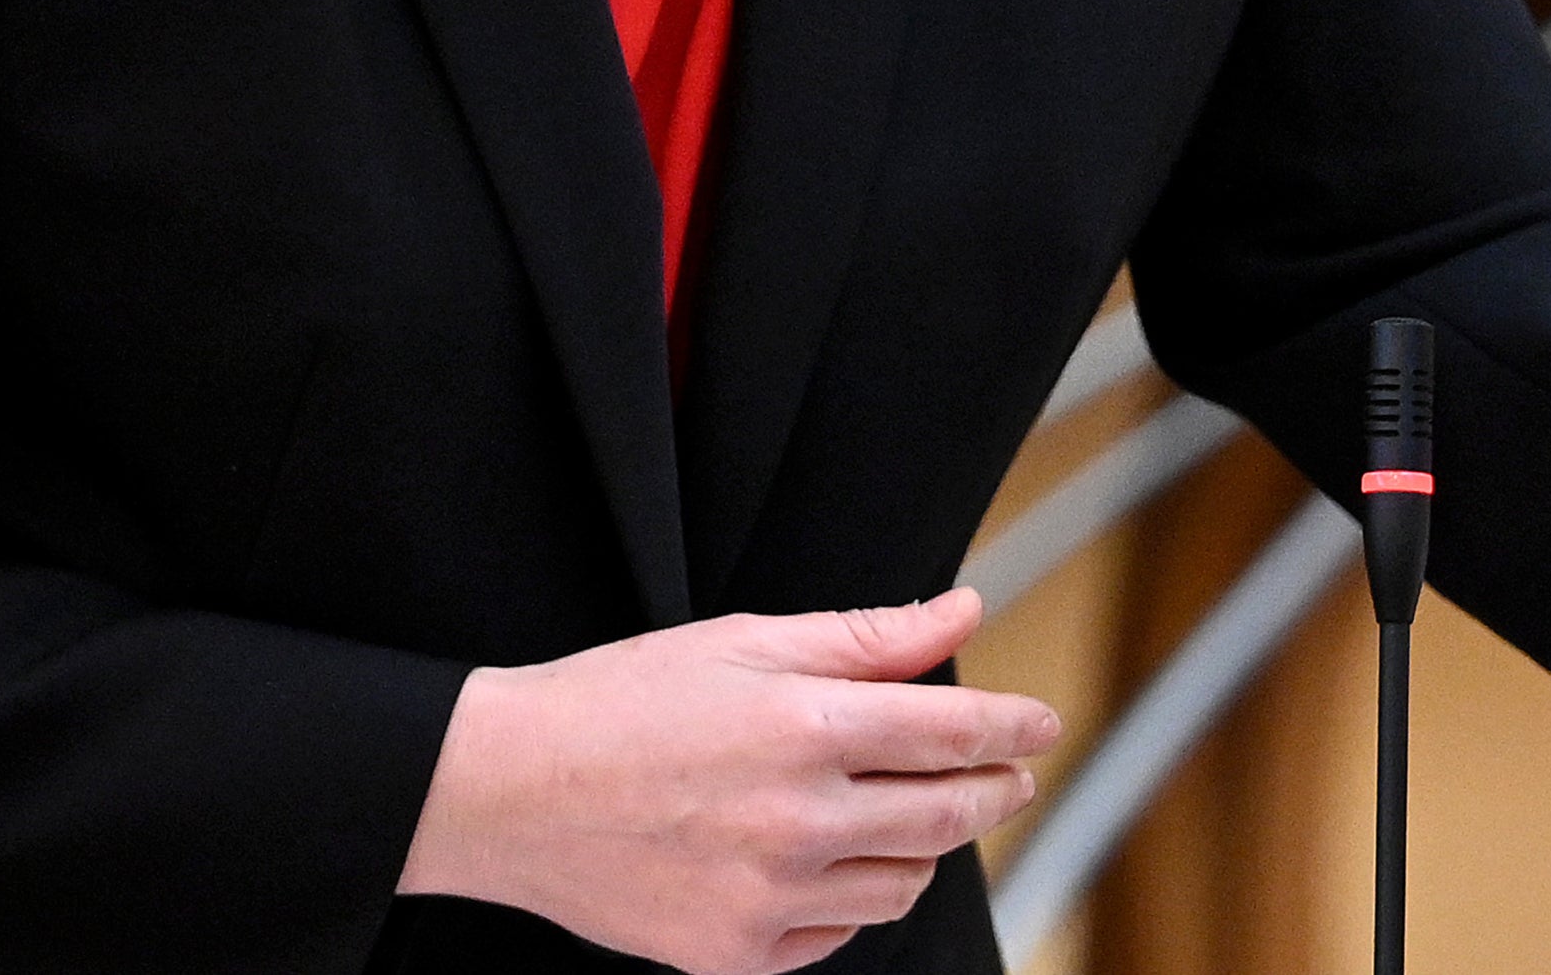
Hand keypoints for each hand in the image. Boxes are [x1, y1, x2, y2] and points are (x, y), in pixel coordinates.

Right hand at [398, 586, 1061, 974]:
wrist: (509, 790)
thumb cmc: (619, 701)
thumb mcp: (743, 639)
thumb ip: (866, 635)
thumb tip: (962, 609)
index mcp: (805, 727)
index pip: (954, 732)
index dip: (1013, 726)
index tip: (1041, 723)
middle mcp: (799, 820)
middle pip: (948, 813)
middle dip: (996, 787)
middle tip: (1011, 770)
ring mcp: (771, 898)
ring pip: (904, 881)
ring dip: (929, 843)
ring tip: (915, 810)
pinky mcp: (739, 953)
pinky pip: (840, 932)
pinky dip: (857, 894)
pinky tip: (839, 857)